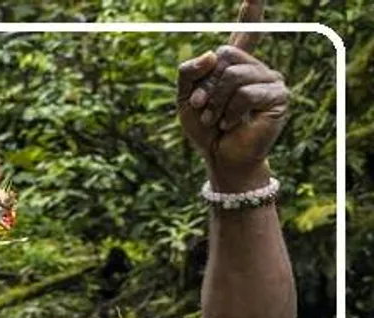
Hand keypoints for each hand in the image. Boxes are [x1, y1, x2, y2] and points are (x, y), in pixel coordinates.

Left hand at [177, 1, 287, 187]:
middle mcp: (255, 68)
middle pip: (225, 56)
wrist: (218, 157)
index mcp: (234, 65)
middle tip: (199, 107)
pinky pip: (247, 92)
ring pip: (234, 75)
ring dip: (215, 101)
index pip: (245, 32)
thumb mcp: (184, 98)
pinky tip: (230, 124)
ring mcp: (270, 80)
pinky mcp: (278, 97)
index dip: (251, 11)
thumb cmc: (204, 129)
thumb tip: (213, 53)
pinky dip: (231, 111)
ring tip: (215, 119)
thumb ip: (189, 71)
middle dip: (205, 85)